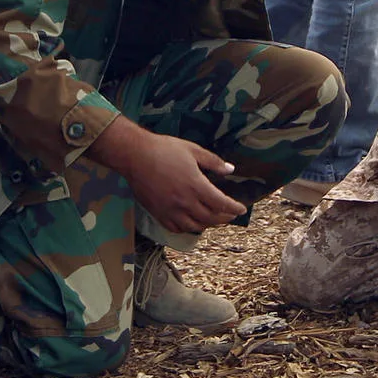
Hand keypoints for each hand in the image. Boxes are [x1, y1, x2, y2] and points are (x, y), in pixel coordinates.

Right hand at [93, 119, 245, 233]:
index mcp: (196, 186)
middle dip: (224, 218)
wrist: (135, 155)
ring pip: (194, 226)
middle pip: (210, 218)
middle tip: (230, 215)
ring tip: (213, 219)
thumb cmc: (164, 149)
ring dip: (207, 224)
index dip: (234, 208)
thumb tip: (230, 169)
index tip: (241, 209)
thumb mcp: (193, 150)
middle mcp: (185, 202)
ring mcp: (170, 210)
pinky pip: (176, 228)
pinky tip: (191, 223)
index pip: (221, 204)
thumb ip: (213, 162)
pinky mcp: (158, 213)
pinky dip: (187, 228)